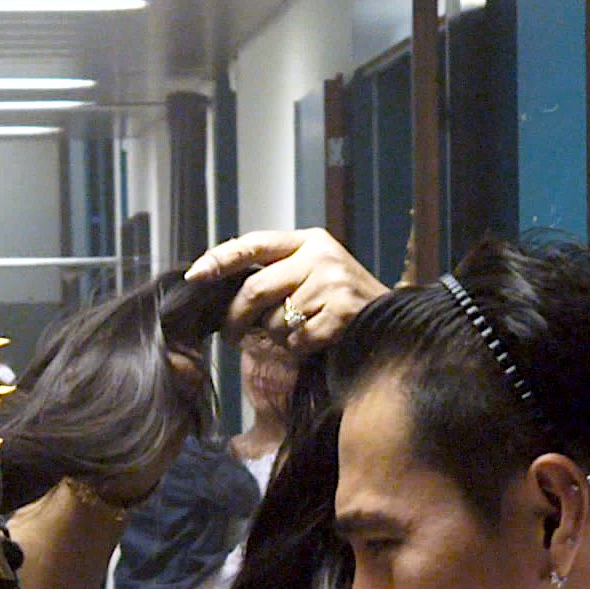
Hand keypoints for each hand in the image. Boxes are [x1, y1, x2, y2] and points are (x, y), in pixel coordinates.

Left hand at [189, 227, 390, 352]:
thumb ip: (277, 273)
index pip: (253, 244)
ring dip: (276, 336)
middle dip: (236, 317)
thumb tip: (224, 290)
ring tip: (295, 334)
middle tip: (230, 334)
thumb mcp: (313, 273)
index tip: (195, 275)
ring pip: (275, 319)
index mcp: (308, 240)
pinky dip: (299, 348)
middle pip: (255, 289)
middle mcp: (320, 255)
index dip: (220, 259)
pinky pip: (297, 339)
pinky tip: (317, 342)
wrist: (394, 322)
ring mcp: (332, 281)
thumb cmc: (344, 302)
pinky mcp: (342, 311)